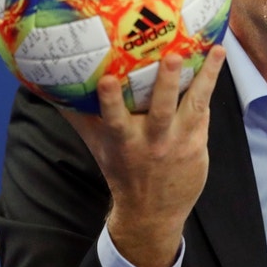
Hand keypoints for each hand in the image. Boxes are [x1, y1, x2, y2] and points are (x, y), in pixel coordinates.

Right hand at [61, 46, 225, 266]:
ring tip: (217, 52)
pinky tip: (217, 61)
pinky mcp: (197, 144)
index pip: (113, 118)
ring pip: (193, 106)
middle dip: (166, 83)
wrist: (151, 214)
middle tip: (173, 56)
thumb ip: (78, 117)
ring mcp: (178, 142)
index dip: (110, 99)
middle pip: (160, 109)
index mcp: (122, 140)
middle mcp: (151, 141)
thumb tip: (49, 88)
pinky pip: (204, 112)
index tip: (108, 79)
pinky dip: (209, 88)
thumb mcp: (97, 147)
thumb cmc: (121, 171)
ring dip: (205, 78)